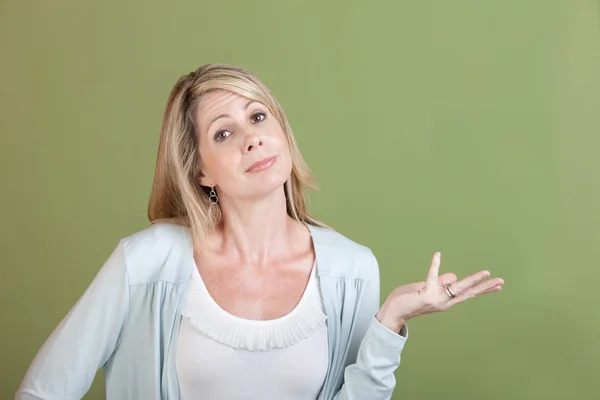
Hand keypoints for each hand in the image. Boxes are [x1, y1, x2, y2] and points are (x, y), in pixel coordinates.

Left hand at [376, 252, 503, 332]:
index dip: (482, 289)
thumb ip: (440, 282)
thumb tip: (453, 275)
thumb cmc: (408, 299)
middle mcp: (444, 302)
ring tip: (486, 272)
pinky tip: (438, 255)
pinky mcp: (426, 294)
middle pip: (469, 293)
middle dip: (485, 287)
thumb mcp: (427, 288)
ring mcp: (436, 299)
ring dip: (472, 279)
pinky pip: (431, 276)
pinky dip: (434, 265)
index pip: (468, 294)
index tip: (497, 286)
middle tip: (501, 281)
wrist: (394, 312)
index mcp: (446, 300)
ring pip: (458, 287)